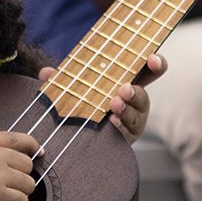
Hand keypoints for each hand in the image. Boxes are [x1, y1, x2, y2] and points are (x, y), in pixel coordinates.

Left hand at [38, 53, 165, 143]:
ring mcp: (131, 123)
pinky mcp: (124, 141)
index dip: (155, 64)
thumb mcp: (75, 87)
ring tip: (114, 105)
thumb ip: (64, 80)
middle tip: (124, 89)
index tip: (152, 59)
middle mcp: (134, 104)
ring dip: (125, 111)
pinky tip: (112, 124)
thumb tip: (45, 72)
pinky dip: (118, 128)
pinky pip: (125, 135)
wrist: (82, 140)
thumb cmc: (86, 103)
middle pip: (143, 97)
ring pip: (135, 117)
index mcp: (128, 83)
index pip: (148, 71)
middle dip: (136, 93)